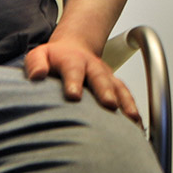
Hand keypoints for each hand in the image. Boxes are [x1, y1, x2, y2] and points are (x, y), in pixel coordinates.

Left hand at [24, 37, 142, 125]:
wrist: (73, 47)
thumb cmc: (54, 58)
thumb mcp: (39, 55)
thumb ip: (36, 63)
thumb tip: (37, 75)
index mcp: (72, 60)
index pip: (73, 70)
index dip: (73, 82)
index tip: (73, 96)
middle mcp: (92, 67)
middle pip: (100, 78)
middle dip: (105, 92)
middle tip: (109, 105)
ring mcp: (106, 75)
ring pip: (118, 87)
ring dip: (125, 102)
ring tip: (131, 118)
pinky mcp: (114, 84)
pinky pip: (126, 95)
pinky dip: (132, 108)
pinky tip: (136, 125)